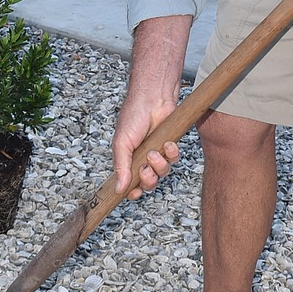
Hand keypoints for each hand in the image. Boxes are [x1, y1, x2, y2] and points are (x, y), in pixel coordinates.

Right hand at [112, 14, 190, 199]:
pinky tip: (168, 144)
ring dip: (159, 165)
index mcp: (128, 159)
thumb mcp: (122, 143)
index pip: (130, 183)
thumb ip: (121, 167)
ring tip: (155, 152)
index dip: (133, 191)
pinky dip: (171, 154)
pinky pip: (174, 159)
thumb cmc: (133, 116)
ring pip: (163, 172)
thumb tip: (118, 190)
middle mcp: (142, 158)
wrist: (153, 98)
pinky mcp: (170, 146)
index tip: (134, 193)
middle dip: (148, 180)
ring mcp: (157, 152)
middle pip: (148, 183)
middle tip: (146, 169)